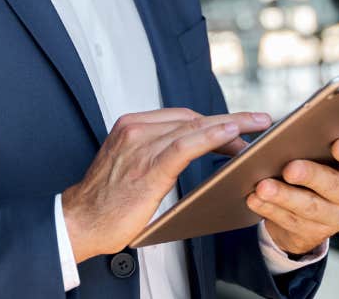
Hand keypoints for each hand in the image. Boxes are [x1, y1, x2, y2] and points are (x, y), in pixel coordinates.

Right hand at [62, 108, 271, 262]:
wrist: (80, 222)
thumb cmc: (106, 201)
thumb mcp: (131, 165)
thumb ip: (156, 152)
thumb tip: (193, 149)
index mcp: (132, 125)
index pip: (183, 116)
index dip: (214, 120)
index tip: (240, 126)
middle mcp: (136, 128)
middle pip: (193, 118)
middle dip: (230, 121)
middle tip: (258, 126)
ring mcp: (141, 145)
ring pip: (194, 127)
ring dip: (230, 126)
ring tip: (256, 129)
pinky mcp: (148, 167)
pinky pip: (186, 145)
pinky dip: (211, 137)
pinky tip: (230, 135)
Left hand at [246, 136, 338, 254]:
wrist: (315, 216)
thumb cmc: (322, 171)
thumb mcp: (330, 157)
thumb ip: (327, 139)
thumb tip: (317, 116)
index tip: (338, 144)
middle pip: (332, 186)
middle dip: (310, 175)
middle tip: (290, 168)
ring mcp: (333, 219)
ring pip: (307, 207)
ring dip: (283, 195)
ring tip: (263, 185)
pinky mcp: (310, 233)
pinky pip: (287, 220)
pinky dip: (268, 209)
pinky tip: (254, 198)